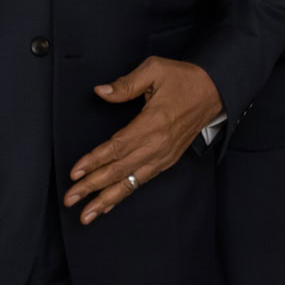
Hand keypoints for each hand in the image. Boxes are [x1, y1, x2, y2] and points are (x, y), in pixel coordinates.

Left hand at [65, 58, 224, 223]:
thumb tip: (101, 92)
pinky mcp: (167, 160)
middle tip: (70, 199)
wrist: (214, 91)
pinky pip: (142, 181)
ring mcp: (164, 156)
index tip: (75, 173)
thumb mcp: (155, 69)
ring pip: (131, 182)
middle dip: (92, 186)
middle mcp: (158, 145)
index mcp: (153, 123)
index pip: (117, 147)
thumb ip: (126, 84)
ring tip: (87, 214)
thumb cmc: (184, 79)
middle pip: (120, 170)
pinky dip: (124, 194)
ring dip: (107, 199)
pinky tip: (109, 204)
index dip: (94, 161)